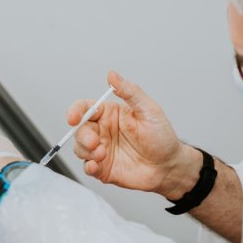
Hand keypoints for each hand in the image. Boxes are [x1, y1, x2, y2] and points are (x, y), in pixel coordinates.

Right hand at [68, 71, 201, 198]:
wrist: (169, 166)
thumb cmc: (162, 137)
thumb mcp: (149, 110)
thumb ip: (130, 92)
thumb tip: (112, 75)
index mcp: (110, 114)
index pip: (85, 108)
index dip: (75, 111)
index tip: (73, 118)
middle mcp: (103, 131)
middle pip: (79, 129)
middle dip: (82, 135)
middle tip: (94, 142)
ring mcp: (101, 150)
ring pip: (79, 148)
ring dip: (86, 151)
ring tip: (102, 154)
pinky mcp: (103, 168)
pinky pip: (87, 167)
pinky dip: (87, 167)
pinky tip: (95, 166)